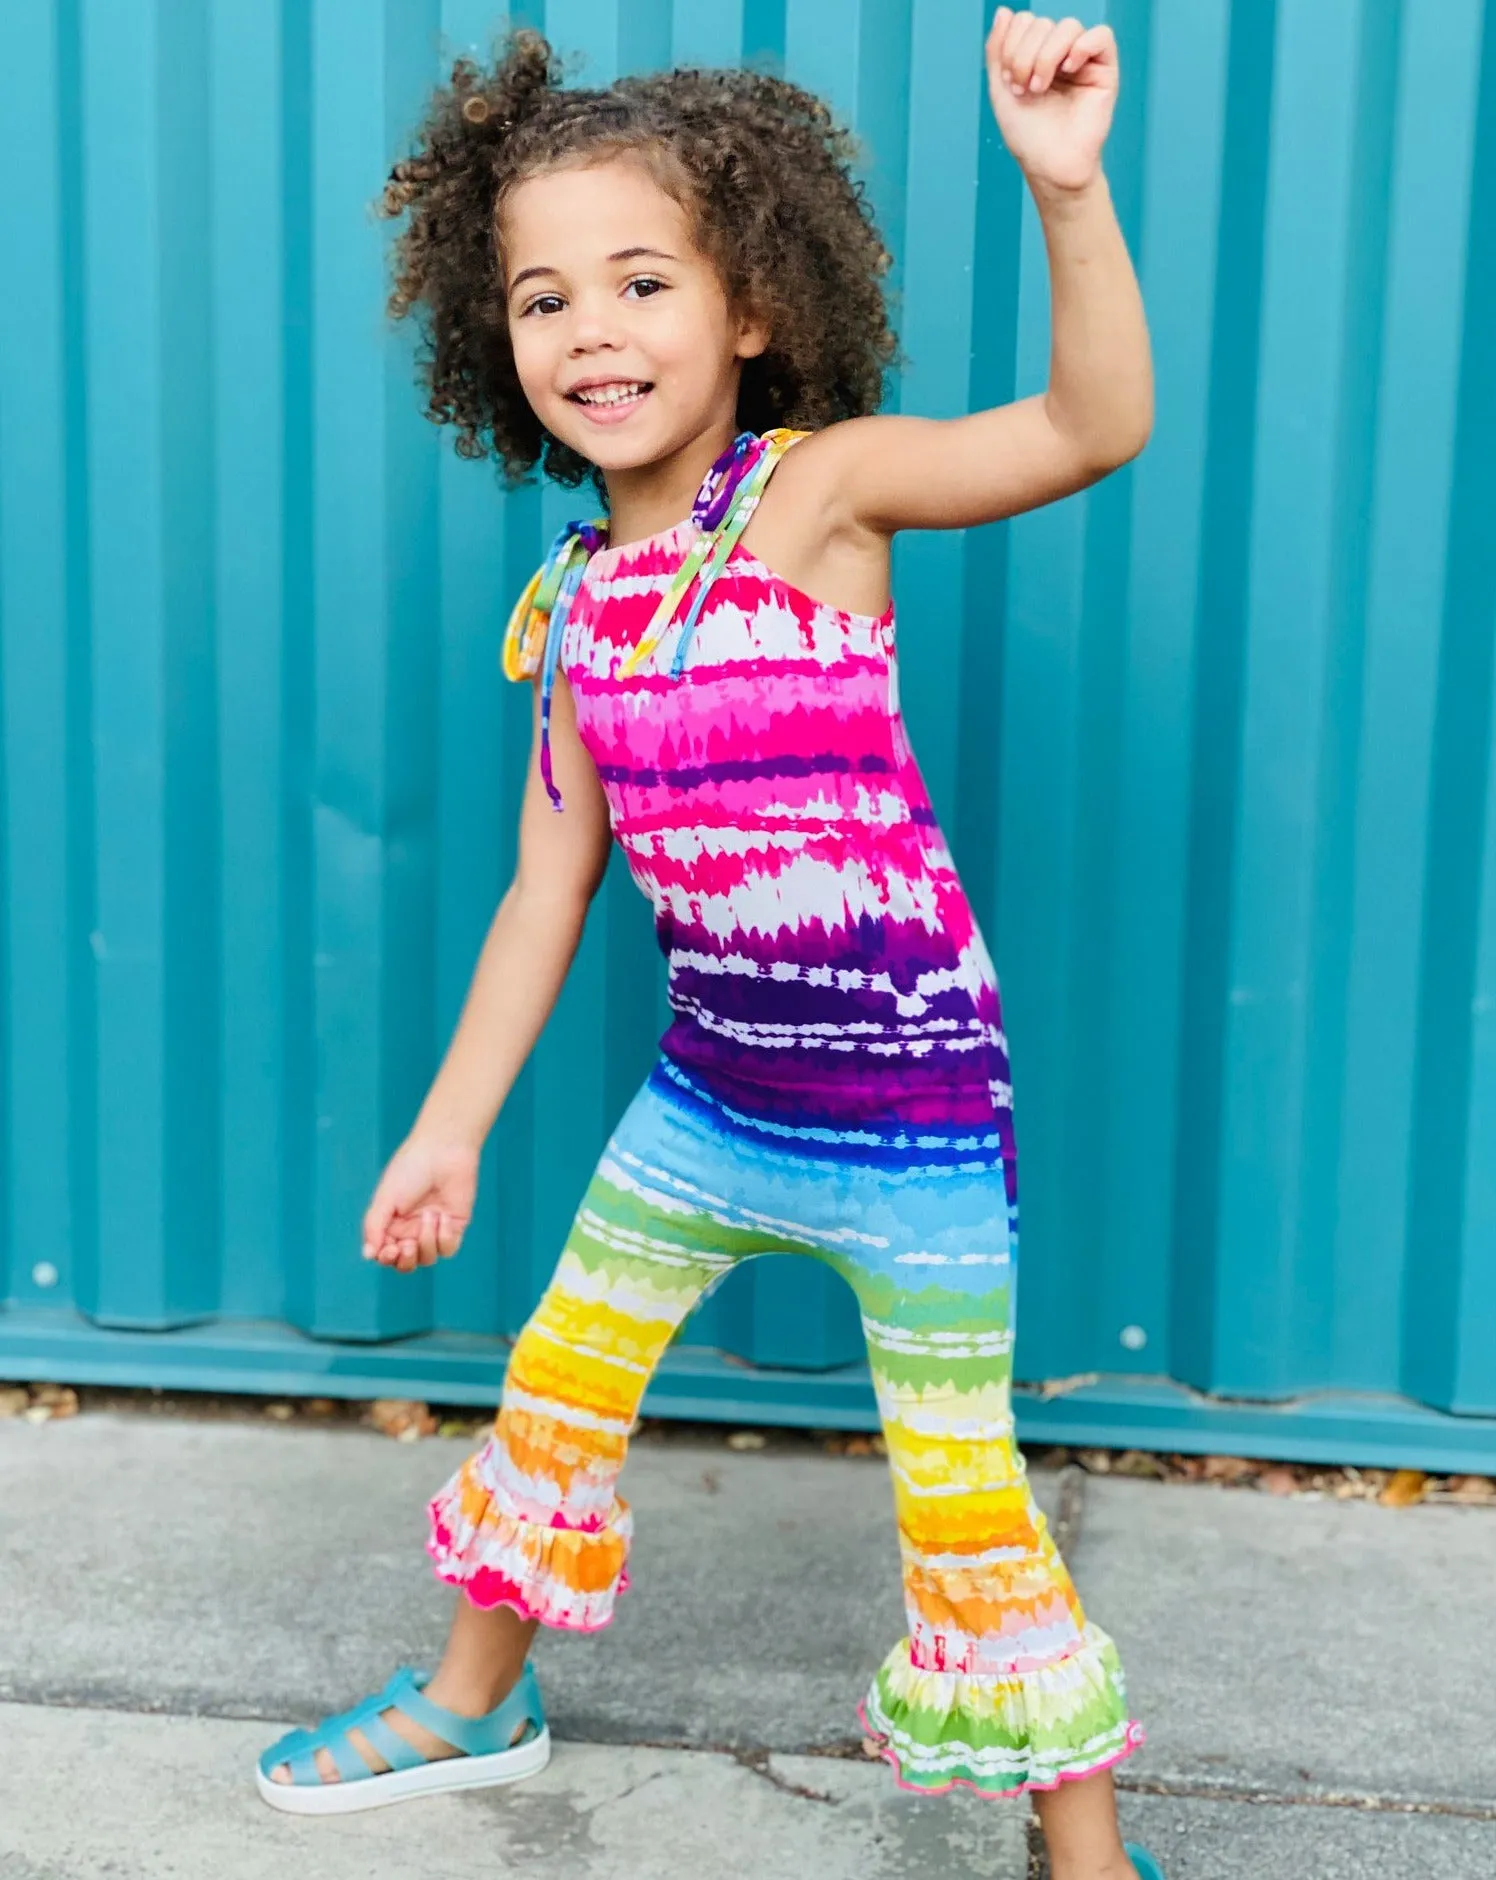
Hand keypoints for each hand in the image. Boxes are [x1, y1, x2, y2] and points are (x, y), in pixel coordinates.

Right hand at [362, 1132, 478, 1272]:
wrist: (443, 1150)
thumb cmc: (411, 1169)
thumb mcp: (385, 1198)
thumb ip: (374, 1227)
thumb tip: (367, 1255)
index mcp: (391, 1222)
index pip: (385, 1253)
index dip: (386, 1258)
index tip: (389, 1249)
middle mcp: (411, 1228)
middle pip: (405, 1263)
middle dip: (405, 1260)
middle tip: (406, 1245)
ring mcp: (433, 1229)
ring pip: (427, 1258)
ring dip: (427, 1243)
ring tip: (430, 1216)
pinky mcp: (454, 1225)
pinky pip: (448, 1249)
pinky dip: (445, 1238)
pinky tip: (444, 1217)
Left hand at [985, 10, 1118, 193]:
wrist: (1049, 165)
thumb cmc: (1028, 134)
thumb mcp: (1000, 89)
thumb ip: (998, 50)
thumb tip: (1004, 10)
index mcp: (1035, 53)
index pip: (1024, 21)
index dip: (1012, 45)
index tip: (1009, 81)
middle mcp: (1059, 53)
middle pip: (1043, 23)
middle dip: (1025, 55)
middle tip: (1024, 89)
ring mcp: (1082, 60)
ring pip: (1067, 26)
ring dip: (1047, 56)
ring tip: (1040, 88)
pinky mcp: (1105, 70)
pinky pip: (1101, 36)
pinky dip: (1082, 46)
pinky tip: (1069, 69)